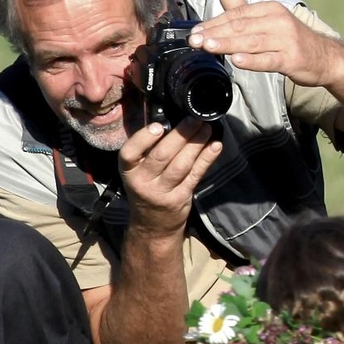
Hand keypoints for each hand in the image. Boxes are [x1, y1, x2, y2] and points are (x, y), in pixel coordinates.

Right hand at [118, 117, 221, 236]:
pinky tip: (215, 146)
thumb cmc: (145, 187)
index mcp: (128, 170)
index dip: (143, 139)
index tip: (158, 126)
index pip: (129, 153)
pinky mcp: (181, 198)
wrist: (152, 225)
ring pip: (181, 165)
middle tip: (194, 119)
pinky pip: (195, 175)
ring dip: (195, 144)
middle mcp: (143, 182)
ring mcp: (162, 192)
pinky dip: (206, 159)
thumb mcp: (136, 171)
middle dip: (180, 136)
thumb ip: (147, 150)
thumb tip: (172, 119)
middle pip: (161, 156)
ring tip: (206, 128)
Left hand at [187, 0, 339, 86]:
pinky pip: (268, 60)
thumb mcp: (268, 20)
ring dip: (227, 44)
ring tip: (208, 46)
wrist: (325, 57)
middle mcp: (277, 21)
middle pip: (240, 27)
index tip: (194, 32)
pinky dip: (251, 60)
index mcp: (269, 10)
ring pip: (251, 42)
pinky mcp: (291, 59)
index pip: (236, 15)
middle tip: (194, 40)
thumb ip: (244, 10)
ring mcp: (285, 40)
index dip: (213, 24)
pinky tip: (236, 60)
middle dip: (214, 34)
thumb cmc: (291, 39)